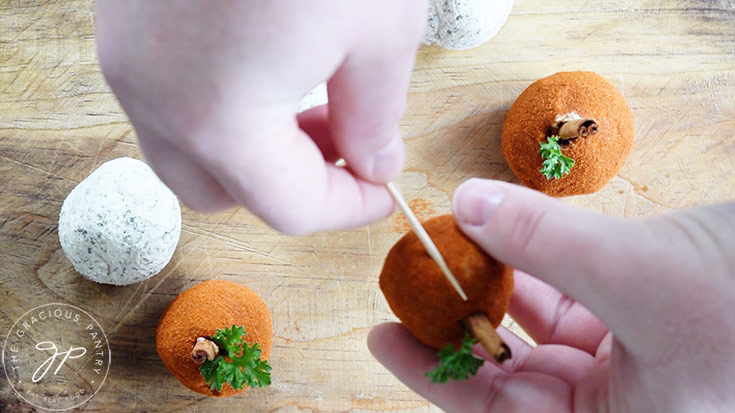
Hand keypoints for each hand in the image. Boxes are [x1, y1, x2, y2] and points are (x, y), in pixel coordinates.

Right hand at [96, 1, 425, 233]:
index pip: (288, 209)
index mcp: (217, 120)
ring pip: (187, 150)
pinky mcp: (124, 21)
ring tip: (309, 99)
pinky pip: (168, 97)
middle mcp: (154, 99)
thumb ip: (375, 117)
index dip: (346, 209)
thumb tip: (373, 163)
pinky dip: (219, 105)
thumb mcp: (377, 29)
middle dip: (287, 183)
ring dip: (251, 147)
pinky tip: (265, 60)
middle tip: (341, 143)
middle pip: (222, 193)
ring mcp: (127, 58)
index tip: (382, 189)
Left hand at [369, 178, 734, 411]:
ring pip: (538, 330)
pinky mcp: (640, 318)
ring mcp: (630, 363)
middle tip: (412, 280)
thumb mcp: (642, 275)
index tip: (382, 337)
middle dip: (461, 321)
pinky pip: (569, 298)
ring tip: (452, 247)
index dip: (433, 377)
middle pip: (511, 372)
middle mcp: (620, 406)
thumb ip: (548, 244)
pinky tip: (504, 237)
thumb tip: (467, 207)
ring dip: (496, 286)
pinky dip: (537, 266)